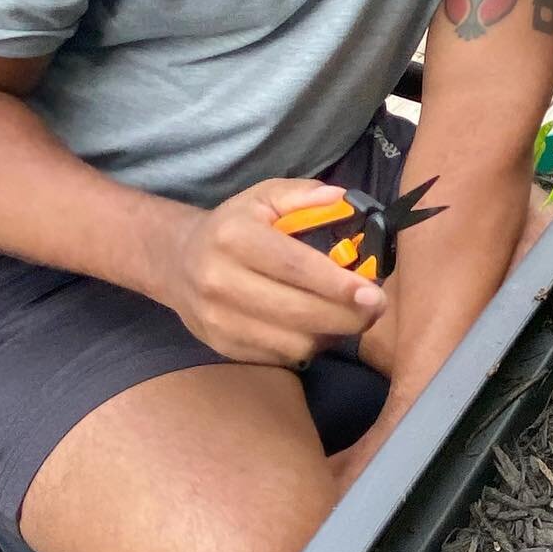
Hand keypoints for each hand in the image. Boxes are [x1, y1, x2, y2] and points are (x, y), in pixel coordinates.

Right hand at [162, 179, 387, 366]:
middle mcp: (220, 281)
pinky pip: (281, 357)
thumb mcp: (263, 197)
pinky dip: (308, 345)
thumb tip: (344, 200)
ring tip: (345, 313)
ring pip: (294, 343)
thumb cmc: (233, 226)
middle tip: (375, 306)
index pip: (293, 266)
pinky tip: (316, 326)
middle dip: (347, 315)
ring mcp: (219, 320)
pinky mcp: (223, 347)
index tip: (371, 291)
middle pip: (298, 312)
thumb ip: (304, 194)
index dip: (335, 283)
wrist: (176, 262)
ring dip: (331, 333)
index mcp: (234, 238)